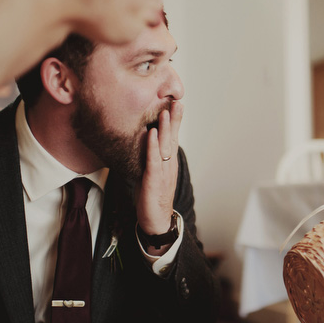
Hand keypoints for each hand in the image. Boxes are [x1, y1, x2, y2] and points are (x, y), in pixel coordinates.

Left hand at [136, 101, 182, 236]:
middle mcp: (169, 165)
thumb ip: (152, 158)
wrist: (156, 221)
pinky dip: (152, 147)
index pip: (174, 138)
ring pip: (165, 147)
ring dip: (165, 129)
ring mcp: (163, 173)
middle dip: (174, 119)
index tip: (177, 103)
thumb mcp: (153, 173)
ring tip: (165, 111)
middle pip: (173, 138)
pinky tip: (152, 134)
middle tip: (176, 101)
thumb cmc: (152, 196)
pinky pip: (153, 161)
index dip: (176, 121)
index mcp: (169, 163)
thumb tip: (146, 141)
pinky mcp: (154, 181)